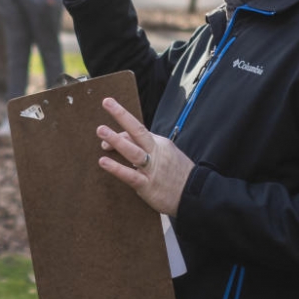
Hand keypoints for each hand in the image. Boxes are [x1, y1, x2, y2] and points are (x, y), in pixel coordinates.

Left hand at [94, 97, 193, 216]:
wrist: (197, 195)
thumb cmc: (178, 175)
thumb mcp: (166, 156)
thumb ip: (145, 148)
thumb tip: (122, 140)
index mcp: (160, 144)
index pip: (138, 131)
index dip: (120, 130)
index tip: (106, 130)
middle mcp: (156, 153)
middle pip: (138, 130)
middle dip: (122, 115)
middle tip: (106, 102)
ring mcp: (152, 169)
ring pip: (133, 151)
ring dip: (117, 140)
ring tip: (101, 131)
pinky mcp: (148, 185)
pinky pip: (130, 175)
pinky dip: (117, 168)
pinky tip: (103, 161)